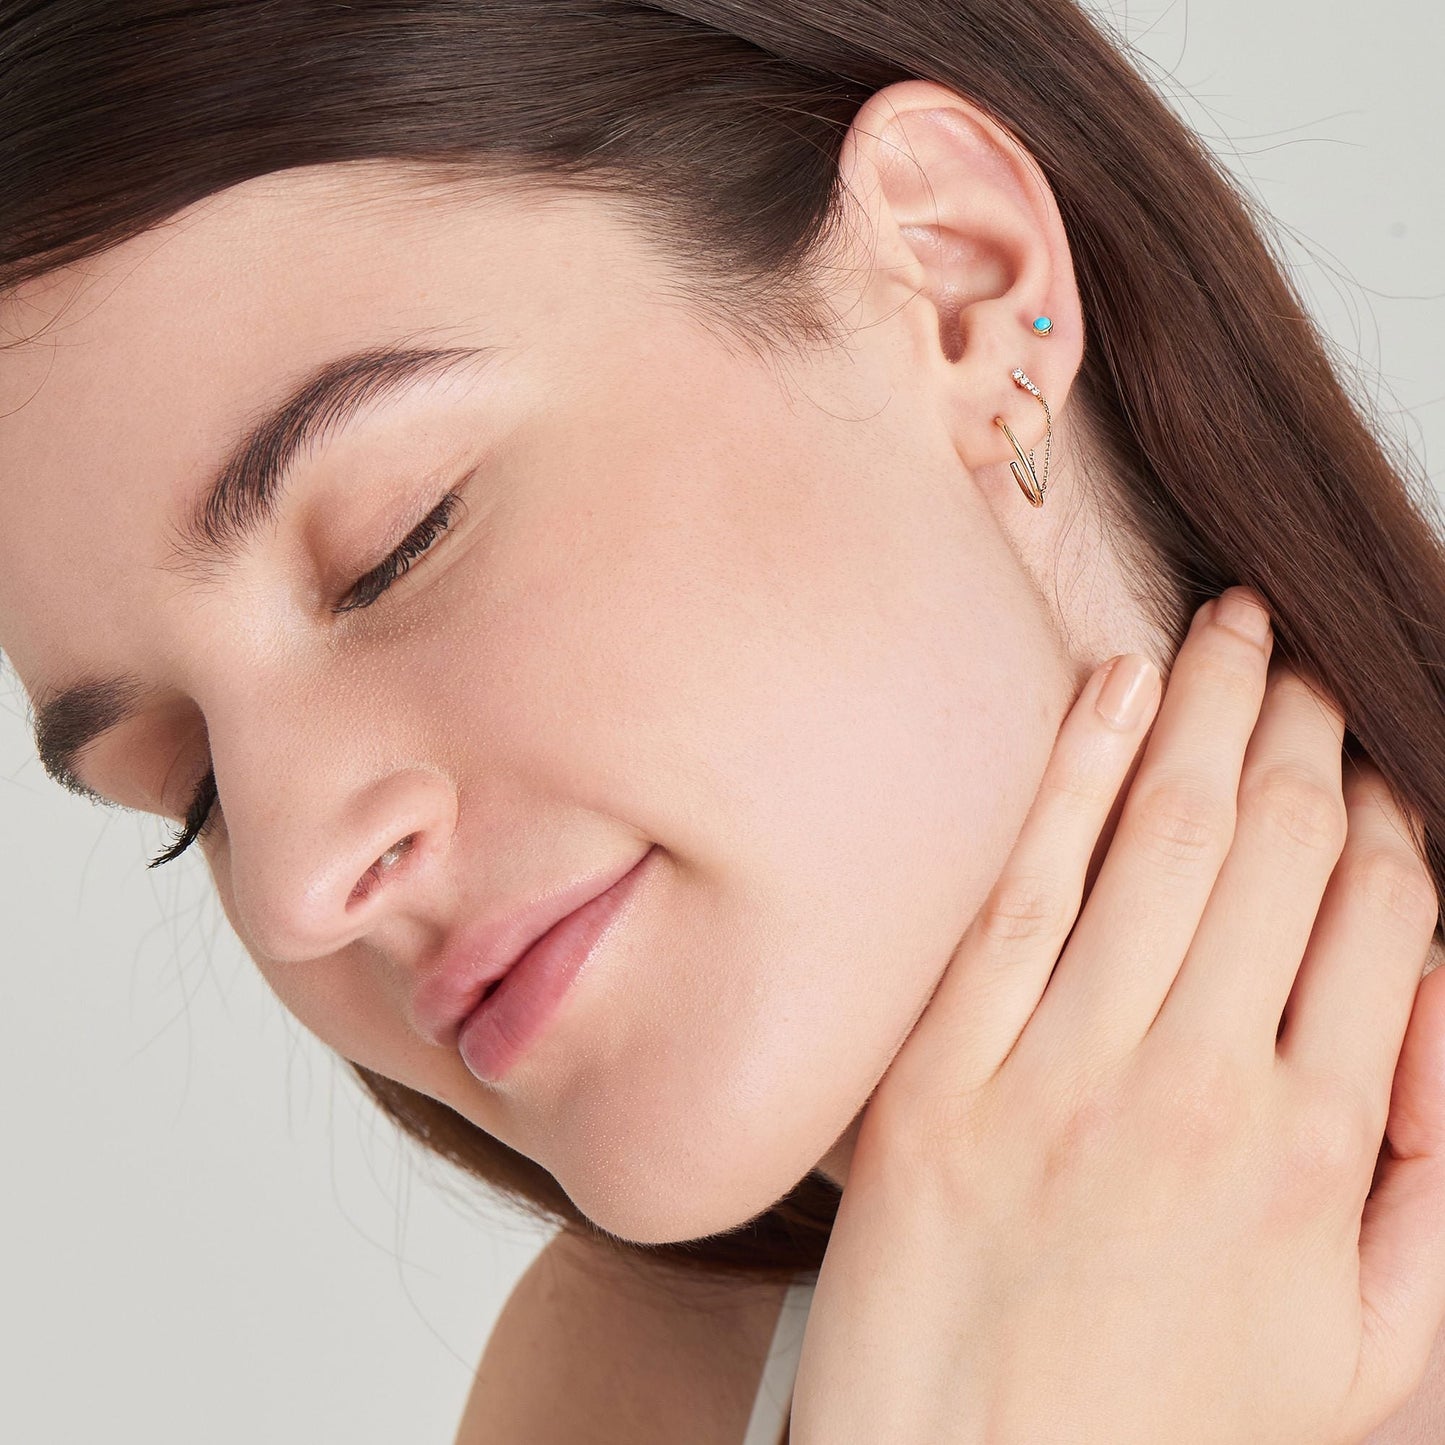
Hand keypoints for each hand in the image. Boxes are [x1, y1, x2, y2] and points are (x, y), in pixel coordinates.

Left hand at [790, 588, 1444, 1444]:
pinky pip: (1020, 894)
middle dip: (1301, 727)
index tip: (1372, 750)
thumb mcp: (1368, 1359)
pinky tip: (1108, 690)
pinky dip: (1071, 777)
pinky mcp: (941, 1077)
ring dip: (1204, 713)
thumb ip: (1435, 1185)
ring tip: (1230, 625)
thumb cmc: (1174, 1435)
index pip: (1379, 914)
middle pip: (1275, 851)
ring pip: (1159, 842)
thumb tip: (1444, 1010)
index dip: (1384, 808)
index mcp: (1313, 1149)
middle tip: (1302, 645)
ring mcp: (1058, 1073)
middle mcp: (1195, 1086)